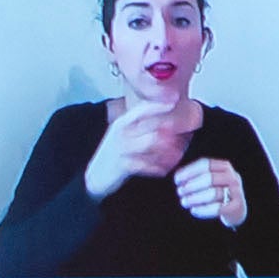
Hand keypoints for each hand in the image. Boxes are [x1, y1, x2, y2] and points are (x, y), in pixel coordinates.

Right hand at [81, 98, 199, 196]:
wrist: (95, 176)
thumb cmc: (114, 155)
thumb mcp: (123, 136)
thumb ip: (139, 127)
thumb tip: (162, 120)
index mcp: (121, 122)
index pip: (141, 109)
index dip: (158, 104)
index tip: (174, 101)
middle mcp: (121, 132)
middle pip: (151, 125)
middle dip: (170, 132)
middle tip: (182, 140)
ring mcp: (121, 148)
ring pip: (151, 143)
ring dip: (167, 150)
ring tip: (176, 156)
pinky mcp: (123, 165)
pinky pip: (146, 164)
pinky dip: (158, 168)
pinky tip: (163, 170)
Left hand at [171, 158, 246, 228]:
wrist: (237, 209)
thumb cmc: (218, 192)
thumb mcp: (211, 180)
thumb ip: (197, 176)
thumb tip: (177, 177)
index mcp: (224, 167)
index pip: (206, 164)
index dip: (189, 171)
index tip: (177, 180)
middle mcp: (232, 177)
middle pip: (209, 178)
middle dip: (191, 185)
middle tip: (179, 192)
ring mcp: (236, 192)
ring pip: (213, 193)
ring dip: (195, 198)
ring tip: (184, 202)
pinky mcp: (236, 207)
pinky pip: (218, 208)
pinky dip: (203, 210)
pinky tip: (194, 210)